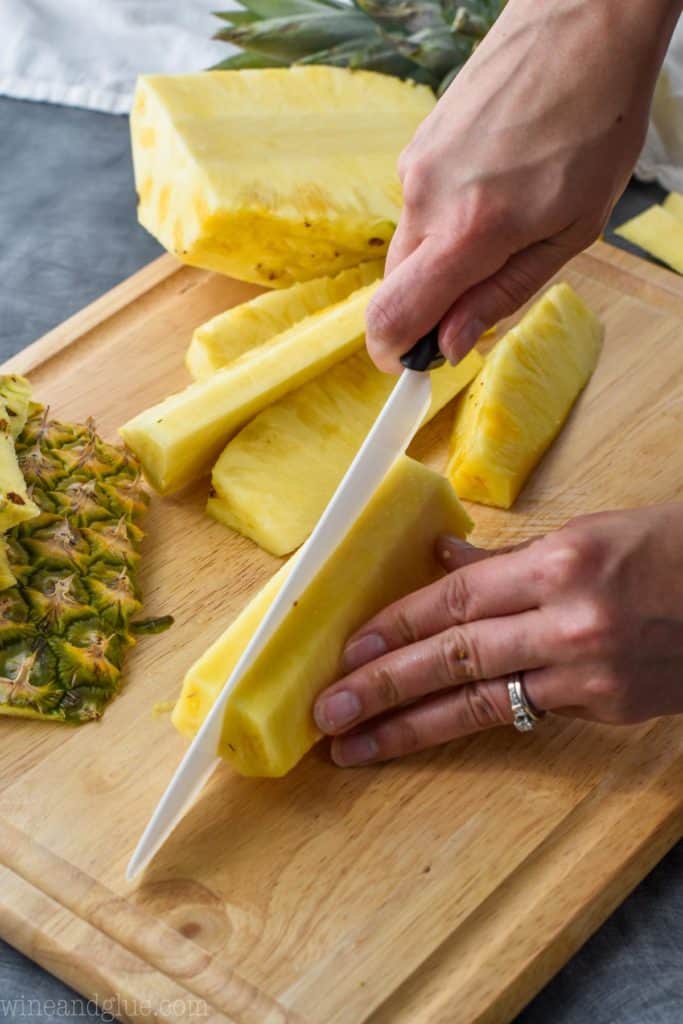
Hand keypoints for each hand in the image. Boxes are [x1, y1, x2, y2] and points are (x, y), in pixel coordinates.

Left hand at [314, 505, 682, 765]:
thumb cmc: (665, 550)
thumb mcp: (586, 534)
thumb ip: (508, 558)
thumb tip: (441, 560)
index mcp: (560, 564)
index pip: (454, 600)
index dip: (394, 627)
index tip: (347, 651)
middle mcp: (569, 621)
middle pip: (455, 657)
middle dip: (383, 686)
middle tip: (327, 711)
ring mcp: (589, 673)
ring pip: (480, 702)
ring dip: (411, 726)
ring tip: (358, 745)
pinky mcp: (606, 707)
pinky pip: (524, 711)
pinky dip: (471, 719)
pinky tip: (429, 729)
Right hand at [366, 0, 681, 370]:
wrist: (584, 25)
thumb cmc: (597, 124)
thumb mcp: (572, 231)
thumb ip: (502, 293)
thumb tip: (451, 342)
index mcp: (470, 230)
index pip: (392, 316)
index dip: (395, 352)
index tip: (414, 364)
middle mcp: (427, 198)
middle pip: (396, 287)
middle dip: (428, 307)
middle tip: (481, 295)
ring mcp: (416, 166)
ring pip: (408, 246)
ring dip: (442, 259)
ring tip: (503, 222)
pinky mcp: (417, 145)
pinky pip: (418, 207)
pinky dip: (444, 219)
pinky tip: (491, 189)